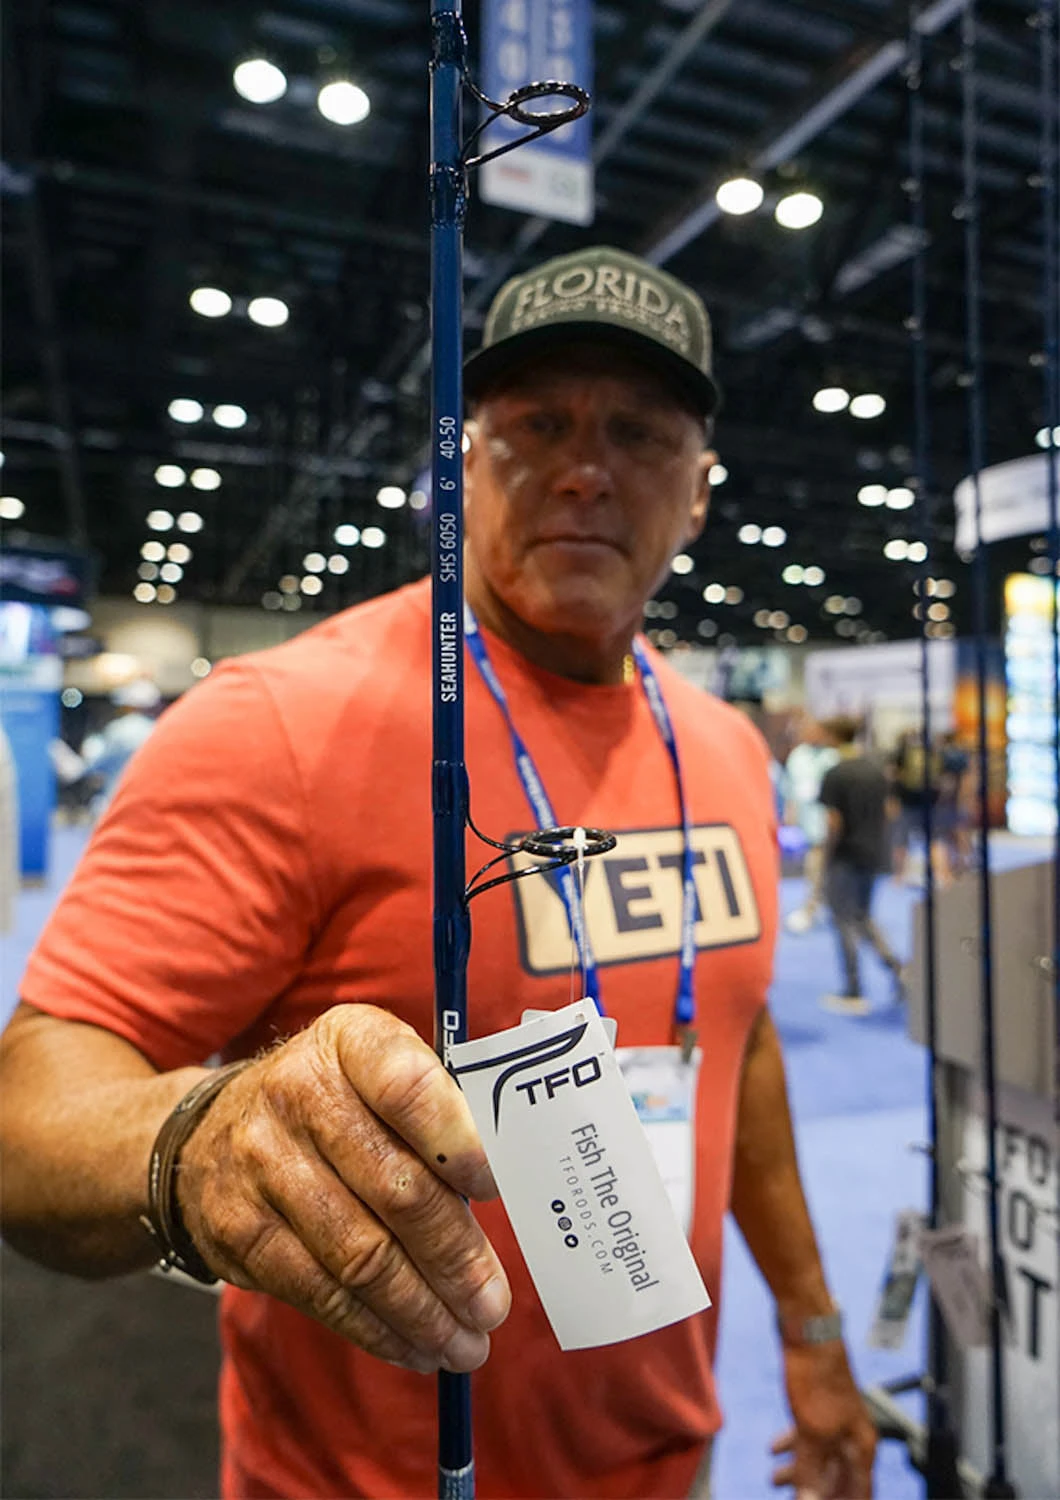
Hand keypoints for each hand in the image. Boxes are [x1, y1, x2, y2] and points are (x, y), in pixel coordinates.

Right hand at [175, 1004, 509, 1374]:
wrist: (208, 1132)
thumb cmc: (332, 1102)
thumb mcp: (376, 1071)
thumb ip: (437, 1114)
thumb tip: (510, 1190)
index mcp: (349, 1041)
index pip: (407, 1086)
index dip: (457, 1140)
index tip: (496, 1189)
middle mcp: (296, 1093)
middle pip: (394, 1187)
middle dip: (454, 1256)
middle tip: (494, 1305)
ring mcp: (261, 1163)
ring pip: (359, 1254)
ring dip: (422, 1309)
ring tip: (466, 1343)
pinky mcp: (238, 1230)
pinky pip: (319, 1292)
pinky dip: (374, 1328)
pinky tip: (412, 1344)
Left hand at [770, 1341, 876, 1497]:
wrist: (809, 1331)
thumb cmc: (818, 1378)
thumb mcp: (811, 1432)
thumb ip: (811, 1471)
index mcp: (861, 1446)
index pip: (859, 1492)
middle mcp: (853, 1434)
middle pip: (838, 1478)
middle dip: (816, 1492)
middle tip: (792, 1499)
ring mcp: (836, 1418)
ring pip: (820, 1455)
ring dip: (799, 1471)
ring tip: (773, 1481)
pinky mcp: (819, 1403)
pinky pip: (809, 1435)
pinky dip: (793, 1446)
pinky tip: (773, 1449)